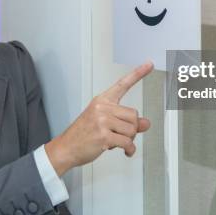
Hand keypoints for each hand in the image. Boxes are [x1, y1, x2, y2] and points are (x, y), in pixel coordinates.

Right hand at [44, 61, 153, 176]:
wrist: (66, 148)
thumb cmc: (83, 134)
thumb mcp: (103, 122)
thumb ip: (126, 121)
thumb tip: (146, 123)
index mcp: (102, 100)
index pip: (123, 84)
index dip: (138, 73)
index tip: (149, 64)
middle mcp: (102, 108)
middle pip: (134, 115)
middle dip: (131, 128)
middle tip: (121, 134)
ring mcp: (102, 121)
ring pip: (132, 130)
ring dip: (129, 140)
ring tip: (117, 141)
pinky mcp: (104, 135)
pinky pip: (127, 142)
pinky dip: (129, 149)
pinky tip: (125, 151)